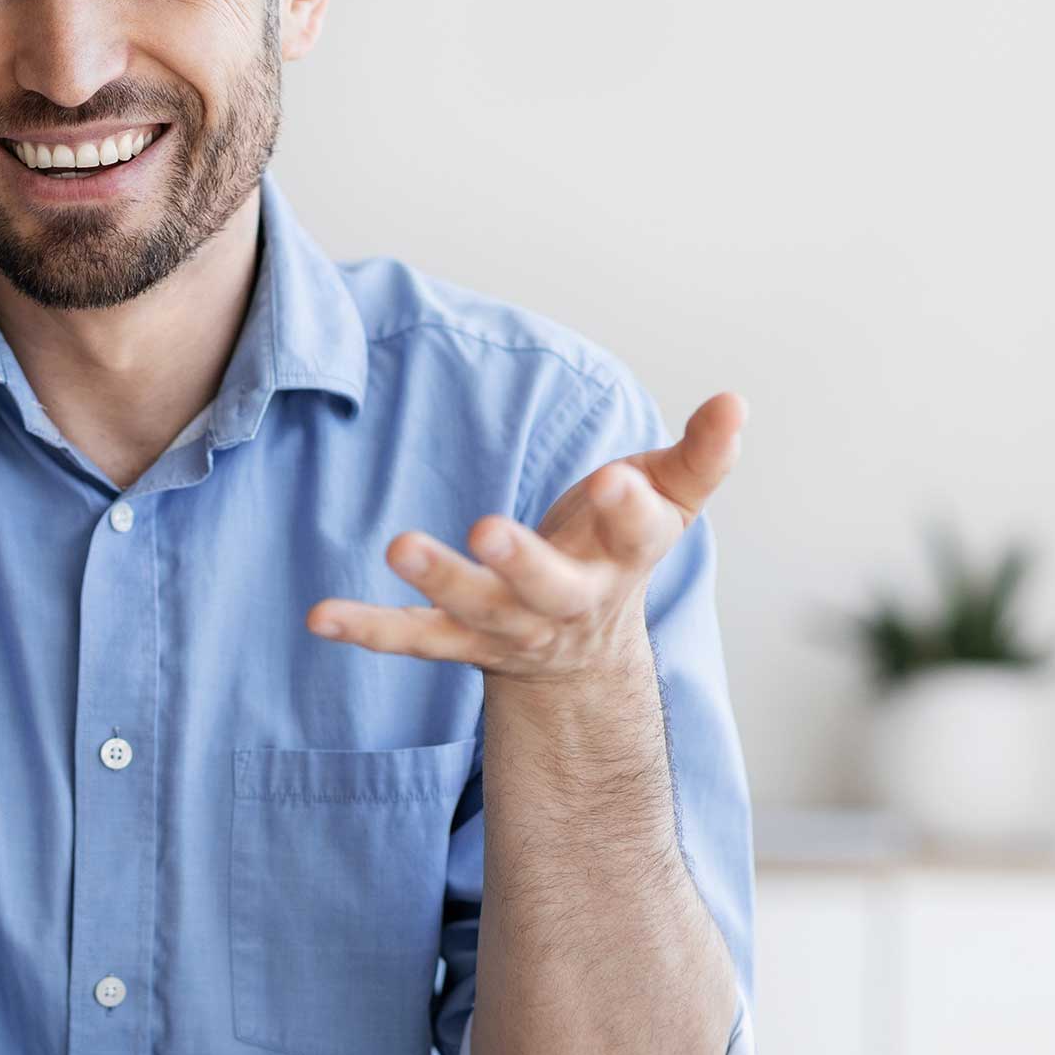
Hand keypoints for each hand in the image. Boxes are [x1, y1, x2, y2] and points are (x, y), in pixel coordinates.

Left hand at [307, 391, 745, 683]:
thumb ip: (700, 456)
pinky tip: (319, 616)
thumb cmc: (615, 550)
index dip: (632, 510)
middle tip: (488, 529)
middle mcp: (565, 602)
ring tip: (400, 544)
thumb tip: (735, 401)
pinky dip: (368, 629)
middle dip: (520, 561)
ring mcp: (508, 627)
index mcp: (624, 560)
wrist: (582, 653)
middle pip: (546, 587)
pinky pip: (410, 639)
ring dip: (437, 580)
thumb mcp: (666, 502)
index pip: (637, 536)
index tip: (621, 479)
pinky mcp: (458, 641)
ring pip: (472, 610)